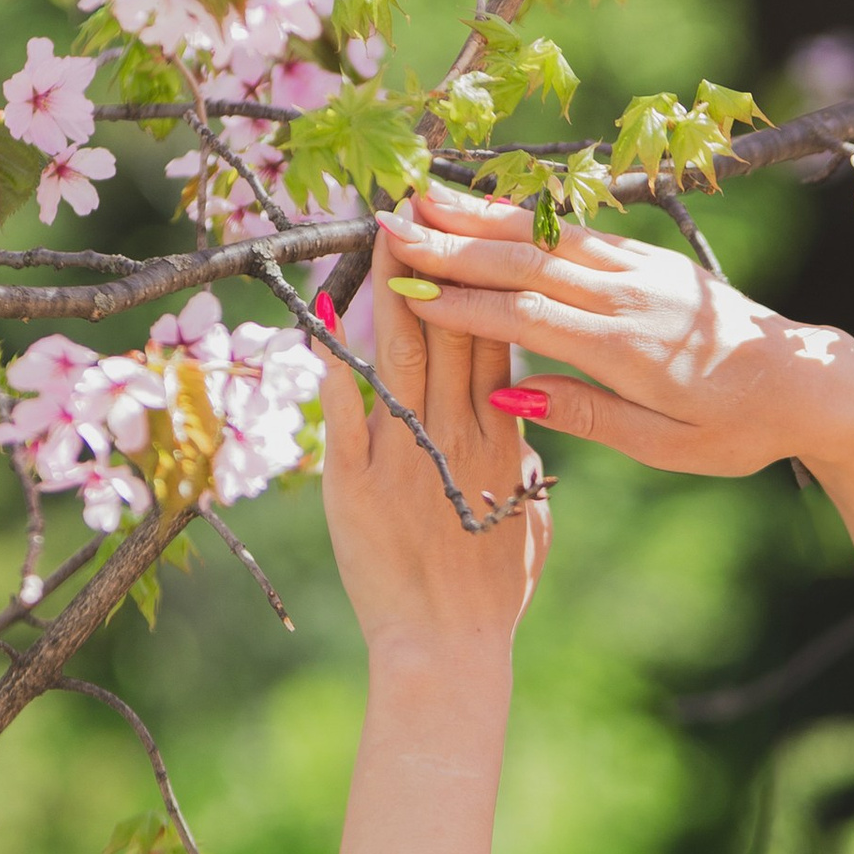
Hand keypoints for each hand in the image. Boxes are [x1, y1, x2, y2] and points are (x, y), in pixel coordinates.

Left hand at [319, 234, 551, 650]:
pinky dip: (335, 359)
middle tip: (417, 205)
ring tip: (380, 234)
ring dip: (391, 291)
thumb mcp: (530, 523)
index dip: (486, 287)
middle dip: (435, 264)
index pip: (501, 343)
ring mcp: (407, 456)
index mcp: (505, 441)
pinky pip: (347, 408)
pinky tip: (323, 312)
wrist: (449, 648)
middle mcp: (460, 436)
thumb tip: (522, 432)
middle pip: (453, 333)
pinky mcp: (358, 483)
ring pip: (404, 355)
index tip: (475, 236)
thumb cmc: (495, 596)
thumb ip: (524, 468)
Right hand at [375, 187, 853, 478]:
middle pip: (525, 261)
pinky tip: (490, 207)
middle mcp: (630, 297)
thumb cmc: (739, 429)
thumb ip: (589, 416)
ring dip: (482, 215)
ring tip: (423, 197)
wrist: (810, 383)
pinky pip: (577, 231)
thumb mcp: (668, 446)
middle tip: (388, 223)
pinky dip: (526, 217)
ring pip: (547, 235)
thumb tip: (511, 396)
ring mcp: (642, 269)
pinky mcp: (651, 259)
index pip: (525, 315)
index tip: (402, 287)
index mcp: (628, 350)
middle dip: (452, 242)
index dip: (460, 300)